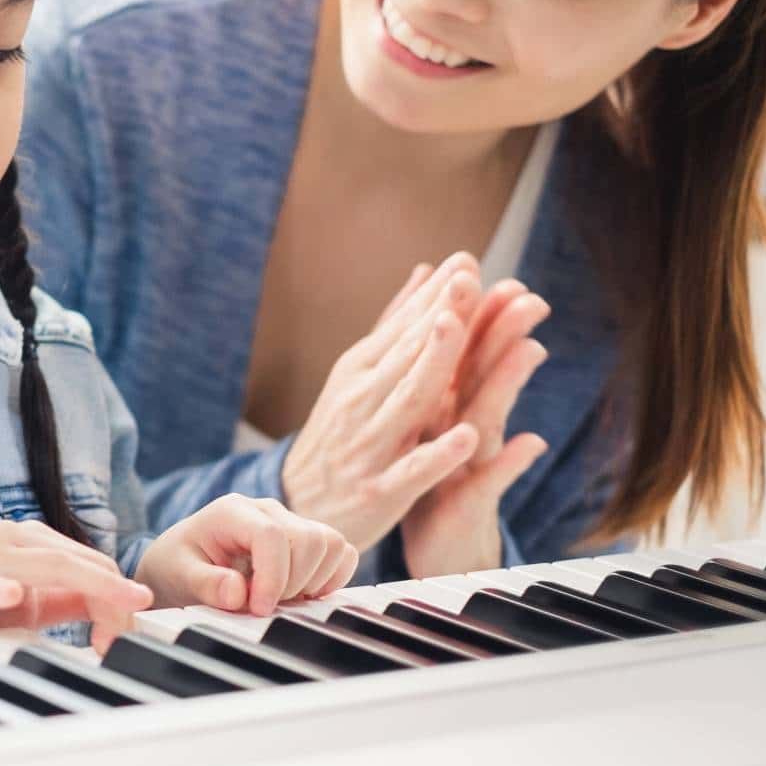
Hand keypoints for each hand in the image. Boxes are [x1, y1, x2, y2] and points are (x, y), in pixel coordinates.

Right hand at [0, 520, 153, 652]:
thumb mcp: (21, 604)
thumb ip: (62, 599)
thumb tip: (112, 602)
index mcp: (31, 543)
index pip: (94, 564)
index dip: (121, 598)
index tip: (133, 638)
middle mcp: (13, 539)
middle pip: (83, 563)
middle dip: (117, 598)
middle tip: (136, 636)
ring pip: (50, 564)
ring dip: (91, 587)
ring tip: (122, 606)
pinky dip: (0, 587)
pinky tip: (15, 594)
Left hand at [137, 494, 358, 616]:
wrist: (182, 560)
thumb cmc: (179, 565)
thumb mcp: (179, 575)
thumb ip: (205, 584)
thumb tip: (238, 593)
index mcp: (232, 511)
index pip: (272, 536)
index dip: (274, 577)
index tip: (260, 608)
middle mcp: (267, 509)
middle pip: (310, 540)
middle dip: (292, 583)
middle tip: (263, 604)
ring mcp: (290, 521)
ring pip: (332, 544)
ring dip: (313, 581)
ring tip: (279, 597)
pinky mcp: (306, 538)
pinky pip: (341, 552)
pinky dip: (330, 578)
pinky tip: (300, 593)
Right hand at [280, 251, 490, 550]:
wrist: (297, 506)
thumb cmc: (339, 435)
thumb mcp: (359, 375)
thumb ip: (396, 325)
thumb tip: (426, 271)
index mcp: (360, 372)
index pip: (402, 328)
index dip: (434, 295)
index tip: (466, 259)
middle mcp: (362, 402)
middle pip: (406, 355)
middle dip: (438, 315)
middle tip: (467, 278)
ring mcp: (370, 445)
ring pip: (407, 401)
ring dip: (432, 364)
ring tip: (457, 328)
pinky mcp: (380, 490)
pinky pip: (412, 470)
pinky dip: (437, 454)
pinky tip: (467, 437)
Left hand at [401, 291, 552, 577]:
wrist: (432, 544)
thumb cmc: (425, 477)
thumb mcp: (425, 423)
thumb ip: (436, 377)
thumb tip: (441, 324)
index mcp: (449, 405)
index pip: (461, 351)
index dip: (473, 314)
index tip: (485, 269)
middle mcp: (469, 427)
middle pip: (485, 372)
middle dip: (503, 333)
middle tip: (527, 293)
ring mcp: (475, 463)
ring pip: (494, 415)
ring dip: (511, 383)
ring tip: (532, 348)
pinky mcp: (472, 503)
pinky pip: (492, 481)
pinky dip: (509, 463)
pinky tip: (531, 443)